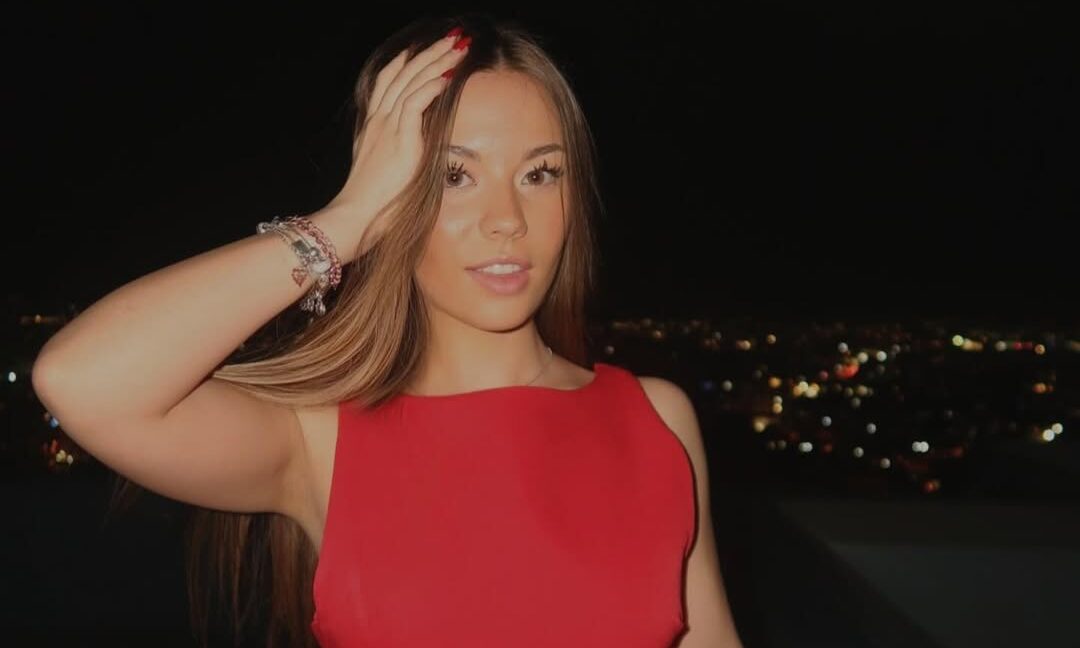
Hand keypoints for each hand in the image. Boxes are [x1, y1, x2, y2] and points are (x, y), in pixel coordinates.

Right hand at [326, 31, 470, 249]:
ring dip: (437, 62)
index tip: (423, 50)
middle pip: (402, 74)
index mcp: (374, 127)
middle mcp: (378, 121)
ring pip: (411, 82)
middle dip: (429, 53)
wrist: (355, 217)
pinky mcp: (399, 140)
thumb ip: (398, 157)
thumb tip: (417, 154)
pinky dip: (432, 86)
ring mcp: (386, 128)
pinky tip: (448, 76)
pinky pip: (415, 103)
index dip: (406, 63)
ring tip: (458, 47)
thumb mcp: (384, 173)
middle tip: (452, 38)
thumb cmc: (371, 205)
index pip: (388, 82)